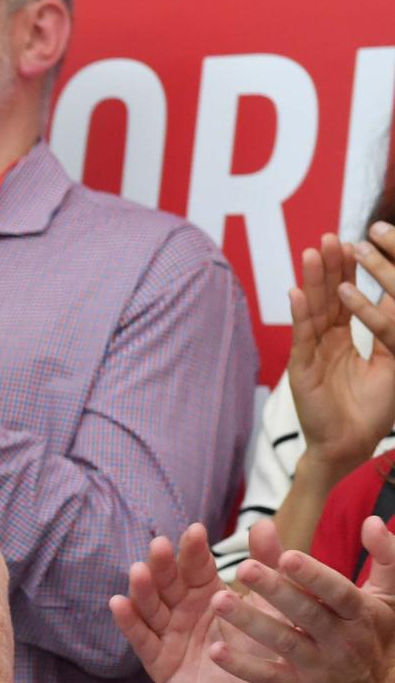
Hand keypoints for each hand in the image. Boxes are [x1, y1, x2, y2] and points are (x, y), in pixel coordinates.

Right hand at [110, 522, 280, 682]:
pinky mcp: (157, 661)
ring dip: (142, 588)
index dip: (194, 551)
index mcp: (207, 594)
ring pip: (150, 606)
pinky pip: (141, 639)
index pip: (197, 567)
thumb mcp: (269, 608)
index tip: (197, 531)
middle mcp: (182, 609)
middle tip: (162, 545)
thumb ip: (266, 566)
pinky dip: (129, 621)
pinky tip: (118, 604)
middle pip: (168, 582)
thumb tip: (263, 522)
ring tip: (138, 571)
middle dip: (164, 564)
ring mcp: (167, 634)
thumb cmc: (261, 654)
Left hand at [208, 515, 394, 682]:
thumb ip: (385, 559)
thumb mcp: (388, 601)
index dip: (313, 575)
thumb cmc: (378, 640)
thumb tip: (372, 520)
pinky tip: (215, 650)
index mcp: (360, 613)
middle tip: (242, 567)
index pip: (337, 591)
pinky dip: (243, 666)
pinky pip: (268, 677)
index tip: (286, 555)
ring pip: (283, 641)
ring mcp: (320, 665)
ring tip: (218, 601)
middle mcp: (340, 639)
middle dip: (274, 591)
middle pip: (305, 613)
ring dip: (249, 622)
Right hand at [289, 231, 394, 472]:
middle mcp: (325, 342)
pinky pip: (302, 337)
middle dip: (330, 268)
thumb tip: (394, 298)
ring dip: (313, 281)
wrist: (353, 444)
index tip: (353, 244)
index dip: (348, 273)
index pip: (345, 298)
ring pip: (313, 310)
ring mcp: (312, 353)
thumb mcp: (390, 362)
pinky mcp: (303, 369)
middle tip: (330, 237)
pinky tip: (296, 292)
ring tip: (313, 253)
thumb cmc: (371, 409)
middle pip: (327, 298)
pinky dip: (300, 315)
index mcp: (342, 340)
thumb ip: (387, 331)